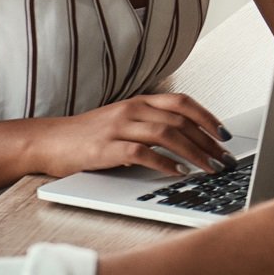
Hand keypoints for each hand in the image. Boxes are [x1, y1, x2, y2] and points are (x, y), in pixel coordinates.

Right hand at [30, 93, 231, 178]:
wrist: (47, 141)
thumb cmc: (87, 136)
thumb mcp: (123, 122)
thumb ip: (151, 124)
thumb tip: (189, 140)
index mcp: (139, 102)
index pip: (183, 103)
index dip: (208, 117)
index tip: (225, 135)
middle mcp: (131, 110)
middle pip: (181, 121)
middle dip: (208, 141)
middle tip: (225, 159)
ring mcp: (118, 128)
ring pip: (167, 135)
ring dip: (194, 153)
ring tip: (209, 168)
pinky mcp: (106, 148)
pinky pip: (142, 153)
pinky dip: (164, 163)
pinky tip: (178, 172)